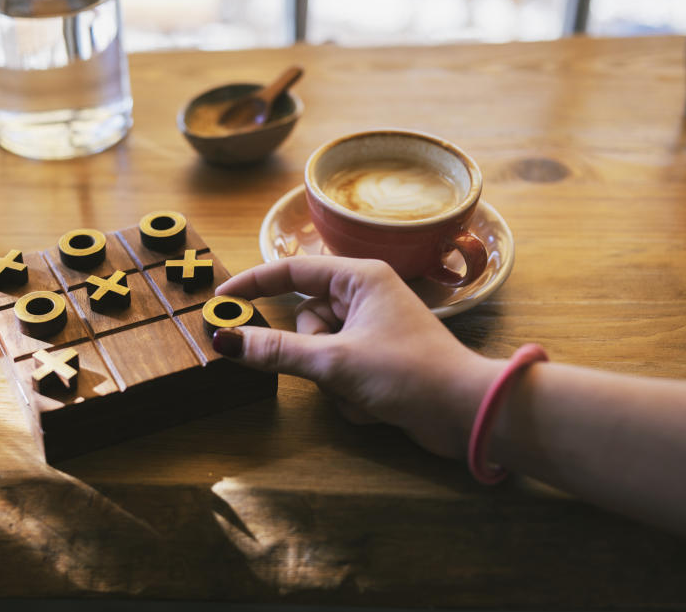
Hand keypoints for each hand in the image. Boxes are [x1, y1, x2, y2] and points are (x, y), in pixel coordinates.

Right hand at [213, 256, 497, 458]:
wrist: (465, 413)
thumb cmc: (408, 373)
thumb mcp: (334, 361)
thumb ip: (276, 351)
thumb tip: (226, 340)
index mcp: (359, 276)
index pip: (291, 271)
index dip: (253, 283)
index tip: (220, 299)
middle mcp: (364, 296)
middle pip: (304, 319)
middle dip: (313, 352)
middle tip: (332, 367)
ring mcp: (370, 329)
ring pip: (318, 350)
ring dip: (330, 379)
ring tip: (361, 390)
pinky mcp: (375, 359)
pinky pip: (336, 371)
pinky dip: (346, 391)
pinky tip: (374, 403)